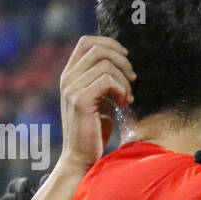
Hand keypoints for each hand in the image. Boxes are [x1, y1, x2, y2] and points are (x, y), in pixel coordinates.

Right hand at [57, 35, 135, 171]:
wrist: (81, 157)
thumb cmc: (94, 130)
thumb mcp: (99, 99)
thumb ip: (103, 81)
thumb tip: (123, 63)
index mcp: (70, 75)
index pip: (87, 42)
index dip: (110, 44)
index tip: (126, 60)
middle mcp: (67, 78)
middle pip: (98, 48)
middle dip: (122, 60)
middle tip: (133, 79)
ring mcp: (72, 88)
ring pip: (106, 64)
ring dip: (124, 80)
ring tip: (127, 98)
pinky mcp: (80, 100)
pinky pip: (107, 80)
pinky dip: (121, 89)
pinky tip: (123, 104)